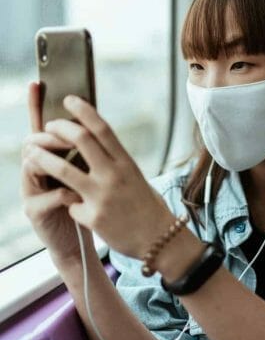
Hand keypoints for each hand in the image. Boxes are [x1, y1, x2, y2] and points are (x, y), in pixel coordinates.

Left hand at [24, 94, 175, 258]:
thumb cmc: (146, 206)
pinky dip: (70, 204)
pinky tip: (75, 210)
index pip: (102, 129)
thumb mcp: (134, 177)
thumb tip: (92, 145)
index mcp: (126, 162)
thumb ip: (113, 162)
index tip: (69, 100)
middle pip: (82, 140)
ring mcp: (102, 195)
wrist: (157, 239)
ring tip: (32, 154)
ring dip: (43, 158)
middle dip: (59, 128)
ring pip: (63, 169)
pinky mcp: (92, 217)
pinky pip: (70, 204)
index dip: (84, 111)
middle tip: (47, 126)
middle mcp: (114, 174)